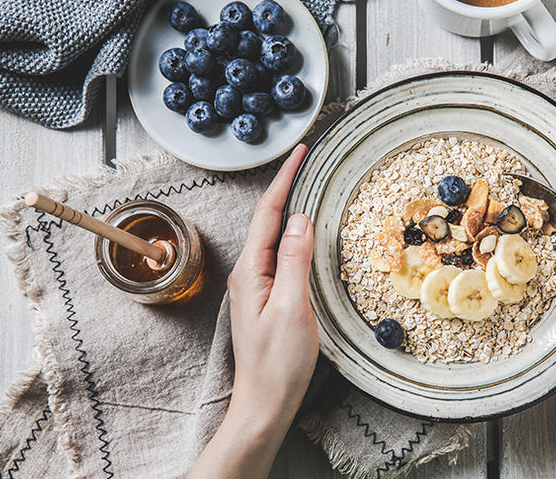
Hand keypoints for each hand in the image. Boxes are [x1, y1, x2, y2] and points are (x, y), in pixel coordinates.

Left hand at [189, 144, 317, 478]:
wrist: (265, 402)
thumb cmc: (278, 362)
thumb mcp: (292, 307)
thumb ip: (293, 260)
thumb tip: (300, 219)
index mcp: (251, 271)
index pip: (268, 213)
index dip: (284, 180)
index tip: (299, 152)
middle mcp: (249, 273)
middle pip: (268, 219)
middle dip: (286, 186)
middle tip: (306, 160)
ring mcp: (257, 286)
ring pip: (273, 236)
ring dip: (288, 208)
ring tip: (306, 184)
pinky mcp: (267, 297)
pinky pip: (279, 254)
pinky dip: (292, 234)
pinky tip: (303, 231)